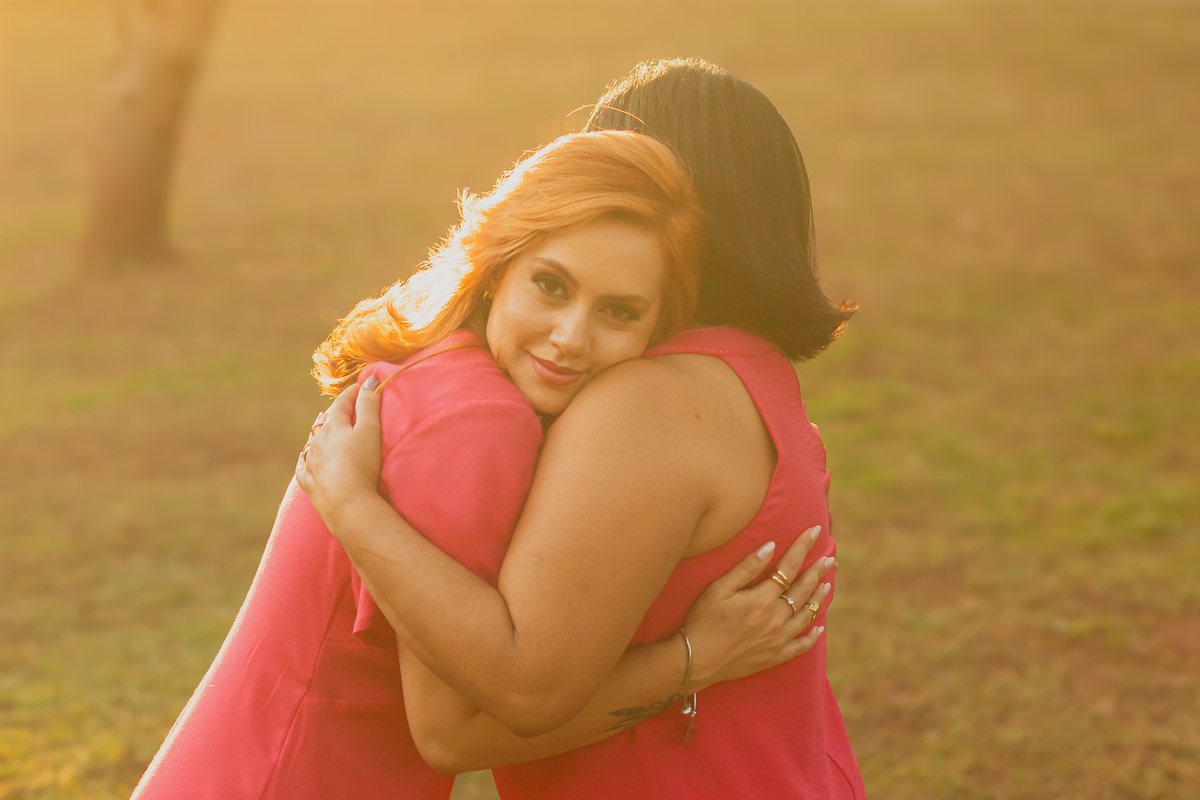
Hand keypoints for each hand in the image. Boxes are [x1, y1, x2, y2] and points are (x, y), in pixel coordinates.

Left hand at [295, 375, 385, 530]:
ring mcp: (310, 462)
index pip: (343, 402)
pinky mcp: (308, 482)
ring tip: (327, 429)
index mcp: (333, 426)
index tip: (363, 386)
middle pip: (326, 420)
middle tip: (347, 407)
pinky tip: (306, 458)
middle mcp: (317, 441)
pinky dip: (306, 458)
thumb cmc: (362, 465)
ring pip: (313, 441)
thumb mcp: (370, 430)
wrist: (347, 504)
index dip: (354, 392)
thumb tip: (368, 379)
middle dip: (337, 411)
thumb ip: (369, 404)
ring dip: (321, 433)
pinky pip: (303, 465)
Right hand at [682, 526, 834, 690]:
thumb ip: (747, 567)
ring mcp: (778, 639)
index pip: (789, 566)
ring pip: (807, 615)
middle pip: (803, 589)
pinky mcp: (775, 657)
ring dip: (819, 598)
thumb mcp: (719, 588)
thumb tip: (771, 546)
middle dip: (817, 571)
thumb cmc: (703, 620)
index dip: (803, 547)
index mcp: (763, 599)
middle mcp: (776, 619)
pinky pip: (801, 646)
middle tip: (830, 558)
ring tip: (828, 584)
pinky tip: (819, 628)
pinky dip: (812, 636)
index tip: (814, 531)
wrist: (697, 660)